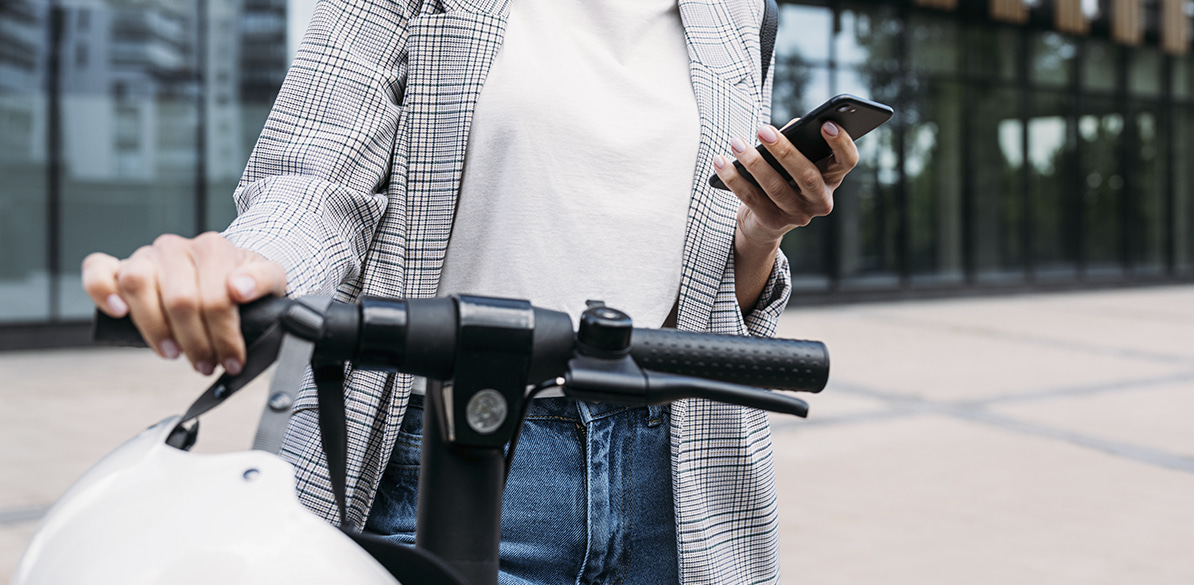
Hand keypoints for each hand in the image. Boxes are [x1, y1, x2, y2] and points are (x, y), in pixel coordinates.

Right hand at [82, 232, 287, 375]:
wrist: (222, 270)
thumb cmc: (242, 280)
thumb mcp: (269, 279)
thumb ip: (264, 280)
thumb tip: (239, 289)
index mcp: (213, 248)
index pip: (217, 297)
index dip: (225, 336)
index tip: (232, 361)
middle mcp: (176, 247)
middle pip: (180, 299)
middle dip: (196, 342)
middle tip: (206, 365)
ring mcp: (146, 256)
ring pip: (139, 285)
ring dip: (155, 328)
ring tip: (173, 353)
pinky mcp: (120, 266)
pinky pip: (97, 269)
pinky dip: (101, 289)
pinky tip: (118, 311)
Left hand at [712, 120, 859, 247]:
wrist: (764, 223)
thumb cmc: (784, 179)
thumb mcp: (794, 161)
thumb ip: (797, 142)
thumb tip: (790, 127)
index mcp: (832, 178)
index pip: (847, 161)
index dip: (841, 143)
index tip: (826, 124)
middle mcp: (821, 200)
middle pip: (807, 175)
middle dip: (784, 151)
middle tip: (763, 130)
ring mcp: (798, 214)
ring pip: (775, 187)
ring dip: (753, 162)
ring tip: (736, 143)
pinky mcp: (773, 223)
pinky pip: (751, 198)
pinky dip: (733, 178)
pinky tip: (720, 162)